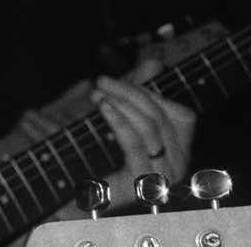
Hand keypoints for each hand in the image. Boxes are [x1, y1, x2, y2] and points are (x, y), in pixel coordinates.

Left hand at [92, 57, 194, 206]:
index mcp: (180, 151)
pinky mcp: (142, 185)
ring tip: (98, 92)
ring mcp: (164, 177)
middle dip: (131, 92)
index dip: (153, 93)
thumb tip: (154, 61)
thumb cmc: (99, 156)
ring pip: (150, 127)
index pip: (181, 115)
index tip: (121, 82)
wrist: (75, 197)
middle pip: (162, 117)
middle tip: (102, 80)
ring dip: (122, 103)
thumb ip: (138, 92)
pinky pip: (136, 145)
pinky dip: (119, 121)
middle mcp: (178, 166)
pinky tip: (104, 107)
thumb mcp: (121, 120)